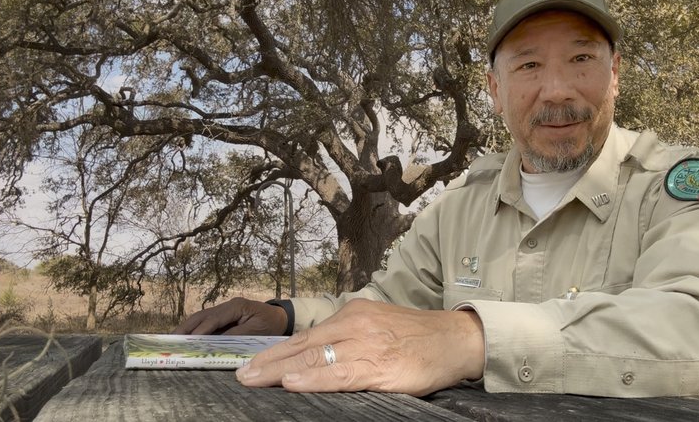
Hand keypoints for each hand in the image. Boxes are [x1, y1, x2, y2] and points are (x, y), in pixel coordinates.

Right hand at [171, 297, 286, 334]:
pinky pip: (206, 322)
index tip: (189, 340)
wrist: (280, 317)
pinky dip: (195, 329)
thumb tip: (215, 343)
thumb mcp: (256, 332)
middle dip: (187, 327)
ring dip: (188, 328)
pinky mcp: (223, 316)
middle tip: (172, 339)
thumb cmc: (270, 325)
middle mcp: (227, 305)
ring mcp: (224, 309)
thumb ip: (236, 336)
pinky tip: (186, 338)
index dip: (201, 330)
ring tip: (174, 339)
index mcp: (236, 306)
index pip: (214, 318)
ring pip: (201, 318)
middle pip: (202, 315)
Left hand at [235, 298, 484, 395]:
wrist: (456, 339)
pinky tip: (293, 384)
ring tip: (254, 380)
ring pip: (315, 359)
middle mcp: (355, 325)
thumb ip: (348, 337)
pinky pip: (339, 374)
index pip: (306, 336)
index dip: (276, 353)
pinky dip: (313, 380)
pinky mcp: (380, 367)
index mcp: (353, 314)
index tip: (251, 364)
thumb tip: (314, 358)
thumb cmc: (418, 337)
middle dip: (268, 362)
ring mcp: (367, 345)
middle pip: (302, 346)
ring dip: (280, 373)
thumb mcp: (377, 325)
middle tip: (241, 374)